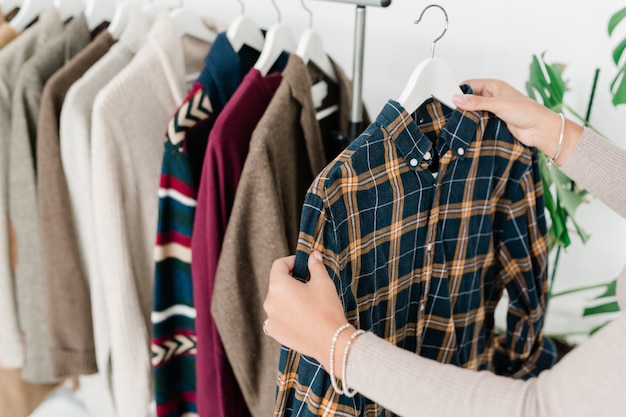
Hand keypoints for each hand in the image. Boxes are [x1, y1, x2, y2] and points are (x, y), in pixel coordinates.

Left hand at [263, 251, 350, 372]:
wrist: (331, 341)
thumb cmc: (327, 309)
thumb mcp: (323, 282)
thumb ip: (315, 265)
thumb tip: (313, 255)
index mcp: (278, 286)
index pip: (278, 265)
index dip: (291, 261)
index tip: (303, 265)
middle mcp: (270, 302)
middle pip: (277, 284)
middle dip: (291, 281)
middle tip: (309, 284)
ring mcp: (271, 319)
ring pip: (278, 301)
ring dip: (289, 298)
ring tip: (308, 303)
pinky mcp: (275, 333)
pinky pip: (278, 317)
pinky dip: (287, 314)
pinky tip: (302, 317)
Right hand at [453, 79, 582, 165]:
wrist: (540, 130)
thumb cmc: (527, 112)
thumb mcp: (498, 104)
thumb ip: (476, 102)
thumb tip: (457, 99)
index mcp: (494, 86)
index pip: (470, 85)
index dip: (459, 91)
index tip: (449, 99)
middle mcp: (492, 97)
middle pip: (470, 99)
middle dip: (462, 105)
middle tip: (451, 112)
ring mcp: (493, 110)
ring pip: (473, 112)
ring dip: (468, 116)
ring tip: (458, 121)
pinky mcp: (493, 122)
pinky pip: (479, 122)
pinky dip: (473, 125)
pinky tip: (468, 128)